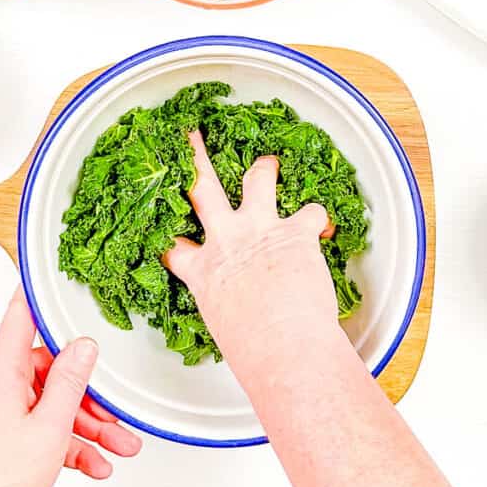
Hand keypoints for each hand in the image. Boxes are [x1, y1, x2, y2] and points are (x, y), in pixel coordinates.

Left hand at [0, 289, 141, 486]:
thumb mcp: (49, 427)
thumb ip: (70, 382)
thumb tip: (84, 347)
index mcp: (2, 373)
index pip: (18, 317)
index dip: (33, 290)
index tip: (44, 270)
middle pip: (51, 372)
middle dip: (90, 394)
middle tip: (116, 410)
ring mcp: (2, 414)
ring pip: (54, 406)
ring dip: (90, 426)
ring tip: (119, 445)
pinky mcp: (6, 439)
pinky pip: (46, 431)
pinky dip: (73, 445)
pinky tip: (96, 462)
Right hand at [163, 131, 338, 367]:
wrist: (285, 349)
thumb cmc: (255, 352)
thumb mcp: (222, 325)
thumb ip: (226, 303)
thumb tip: (240, 308)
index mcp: (202, 271)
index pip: (173, 245)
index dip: (167, 231)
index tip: (162, 220)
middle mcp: (226, 241)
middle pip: (201, 187)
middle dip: (193, 155)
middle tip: (190, 134)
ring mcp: (259, 230)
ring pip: (257, 178)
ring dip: (264, 168)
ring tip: (268, 163)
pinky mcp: (294, 231)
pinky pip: (311, 211)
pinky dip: (319, 217)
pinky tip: (324, 226)